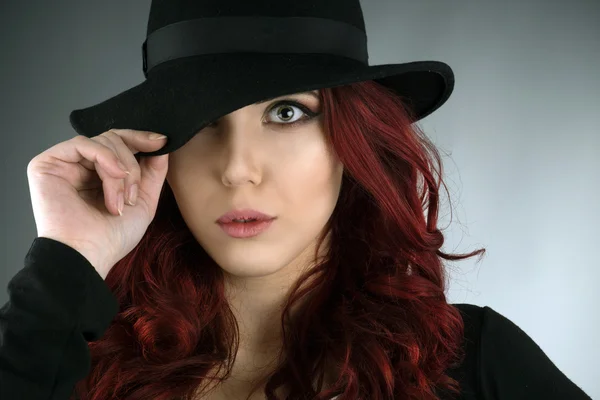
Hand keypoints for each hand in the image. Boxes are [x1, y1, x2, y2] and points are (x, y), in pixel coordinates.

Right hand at [26, 129, 168, 278]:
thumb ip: (153, 171)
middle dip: (133, 164)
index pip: (120, 144)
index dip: (141, 139)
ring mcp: (63, 164)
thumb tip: (161, 143)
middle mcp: (80, 166)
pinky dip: (105, 158)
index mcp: (99, 174)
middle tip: (135, 191)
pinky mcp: (46, 164)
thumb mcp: (143, 200)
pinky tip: (114, 177)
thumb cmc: (112, 237)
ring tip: (122, 200)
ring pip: (103, 142)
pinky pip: (83, 144)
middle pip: (113, 139)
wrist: (89, 255)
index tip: (162, 142)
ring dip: (122, 170)